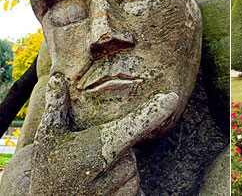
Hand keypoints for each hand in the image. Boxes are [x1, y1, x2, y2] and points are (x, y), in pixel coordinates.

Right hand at [29, 73, 178, 194]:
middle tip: (90, 156)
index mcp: (95, 151)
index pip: (132, 126)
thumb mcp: (49, 136)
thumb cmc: (48, 167)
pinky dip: (122, 184)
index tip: (172, 98)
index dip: (154, 112)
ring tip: (92, 174)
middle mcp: (108, 174)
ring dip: (120, 168)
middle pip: (132, 149)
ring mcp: (115, 193)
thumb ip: (57, 106)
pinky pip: (135, 187)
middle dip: (118, 149)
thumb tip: (58, 77)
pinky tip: (101, 188)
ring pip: (133, 169)